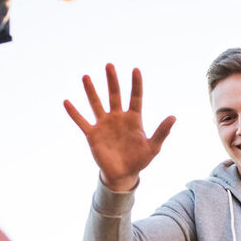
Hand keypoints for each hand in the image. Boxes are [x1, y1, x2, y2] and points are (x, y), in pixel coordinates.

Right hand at [64, 63, 175, 190]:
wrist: (123, 175)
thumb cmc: (139, 160)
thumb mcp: (153, 147)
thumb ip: (162, 132)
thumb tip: (173, 117)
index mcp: (134, 119)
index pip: (135, 97)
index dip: (136, 84)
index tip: (135, 70)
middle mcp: (118, 118)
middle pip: (114, 95)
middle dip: (112, 81)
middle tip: (109, 65)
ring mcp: (104, 125)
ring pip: (96, 104)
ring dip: (91, 91)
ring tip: (86, 77)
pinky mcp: (93, 135)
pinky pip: (82, 122)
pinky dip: (74, 113)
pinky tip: (66, 102)